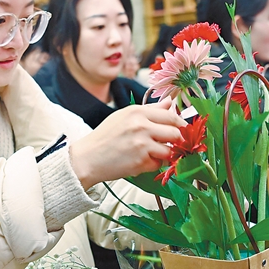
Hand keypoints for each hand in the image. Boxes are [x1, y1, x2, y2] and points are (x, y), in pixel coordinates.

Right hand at [70, 100, 185, 189]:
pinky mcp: (141, 162)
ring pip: (170, 150)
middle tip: (168, 144)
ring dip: (164, 154)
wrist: (87, 158)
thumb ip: (150, 110)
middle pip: (176, 133)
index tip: (182, 131)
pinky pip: (158, 164)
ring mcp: (142, 144)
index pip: (171, 116)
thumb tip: (170, 103)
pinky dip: (152, 165)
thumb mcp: (124, 116)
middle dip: (176, 141)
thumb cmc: (105, 136)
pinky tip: (139, 161)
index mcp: (137, 111)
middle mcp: (141, 125)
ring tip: (150, 154)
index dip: (180, 125)